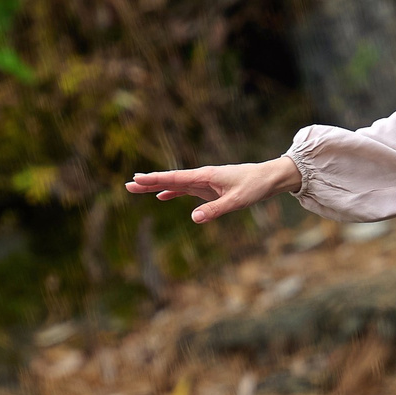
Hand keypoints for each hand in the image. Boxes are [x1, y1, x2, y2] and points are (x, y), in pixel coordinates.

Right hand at [124, 157, 301, 223]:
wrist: (267, 178)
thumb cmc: (254, 187)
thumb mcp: (236, 201)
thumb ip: (215, 210)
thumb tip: (194, 219)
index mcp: (204, 176)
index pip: (175, 177)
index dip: (155, 179)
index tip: (137, 178)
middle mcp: (201, 176)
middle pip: (170, 179)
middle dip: (149, 182)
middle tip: (128, 184)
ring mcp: (203, 181)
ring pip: (175, 183)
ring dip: (156, 186)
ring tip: (138, 188)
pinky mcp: (208, 187)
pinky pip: (185, 189)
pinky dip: (172, 191)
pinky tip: (162, 197)